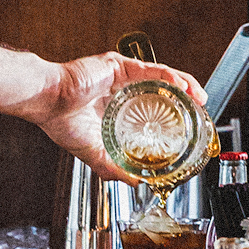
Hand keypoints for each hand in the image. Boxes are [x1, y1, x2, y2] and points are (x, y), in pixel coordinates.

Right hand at [31, 53, 209, 179]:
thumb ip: (115, 167)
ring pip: (161, 78)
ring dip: (184, 86)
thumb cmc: (61, 122)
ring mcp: (122, 76)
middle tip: (201, 111)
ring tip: (199, 97)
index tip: (189, 126)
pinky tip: (181, 85)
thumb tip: (135, 183)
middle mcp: (122, 89)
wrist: (46, 103)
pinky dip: (169, 77)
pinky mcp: (120, 66)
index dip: (173, 115)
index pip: (152, 108)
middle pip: (162, 91)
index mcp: (116, 107)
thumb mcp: (95, 153)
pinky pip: (150, 69)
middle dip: (185, 100)